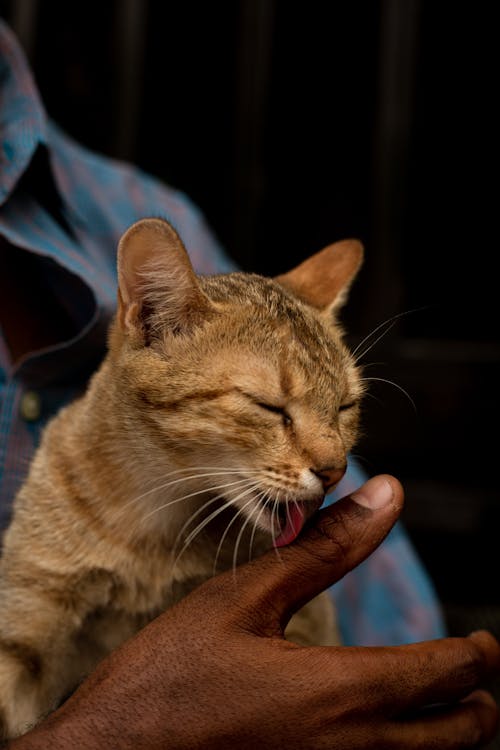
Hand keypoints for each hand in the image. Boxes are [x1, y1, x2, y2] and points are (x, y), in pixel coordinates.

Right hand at [10, 476, 499, 748]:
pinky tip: (377, 727)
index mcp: (340, 693)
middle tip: (471, 670)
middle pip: (461, 739)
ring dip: (448, 735)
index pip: (446, 676)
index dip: (476, 656)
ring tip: (436, 699)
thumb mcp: (244, 599)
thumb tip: (387, 495)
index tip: (484, 642)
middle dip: (479, 703)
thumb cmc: (168, 676)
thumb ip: (326, 549)